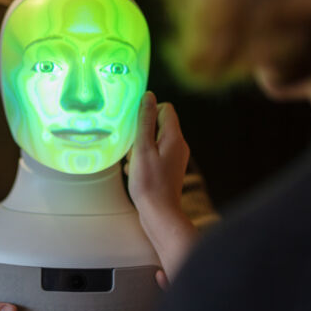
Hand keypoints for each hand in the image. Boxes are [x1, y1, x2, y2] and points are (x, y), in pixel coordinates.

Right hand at [125, 91, 196, 281]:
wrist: (159, 214)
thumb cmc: (149, 182)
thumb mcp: (142, 148)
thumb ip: (145, 121)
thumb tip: (149, 96)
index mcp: (174, 137)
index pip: (166, 108)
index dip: (149, 112)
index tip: (135, 125)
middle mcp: (179, 145)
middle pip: (159, 124)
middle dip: (141, 131)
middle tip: (131, 146)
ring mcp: (175, 158)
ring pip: (155, 140)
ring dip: (140, 146)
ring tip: (131, 161)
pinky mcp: (170, 169)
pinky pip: (155, 154)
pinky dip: (143, 158)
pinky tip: (133, 170)